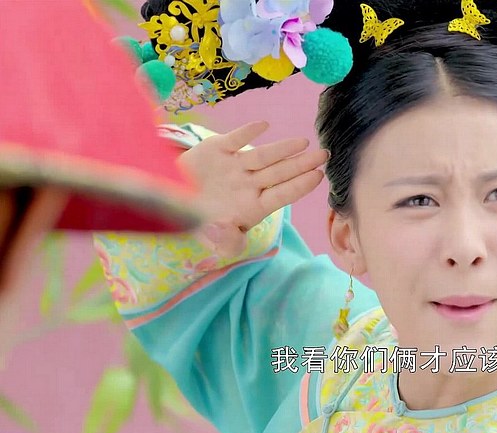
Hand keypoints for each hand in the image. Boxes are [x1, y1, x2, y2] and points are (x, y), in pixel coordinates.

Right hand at [177, 121, 326, 256]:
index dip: (300, 186)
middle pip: (280, 173)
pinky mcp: (218, 149)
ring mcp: (236, 165)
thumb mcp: (214, 237)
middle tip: (324, 155)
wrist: (173, 197)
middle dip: (302, 164)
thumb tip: (232, 243)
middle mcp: (249, 183)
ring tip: (303, 142)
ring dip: (283, 149)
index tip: (318, 177)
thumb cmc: (202, 220)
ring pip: (263, 156)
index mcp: (254, 205)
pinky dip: (247, 132)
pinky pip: (235, 139)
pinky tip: (264, 125)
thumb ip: (226, 241)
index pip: (282, 194)